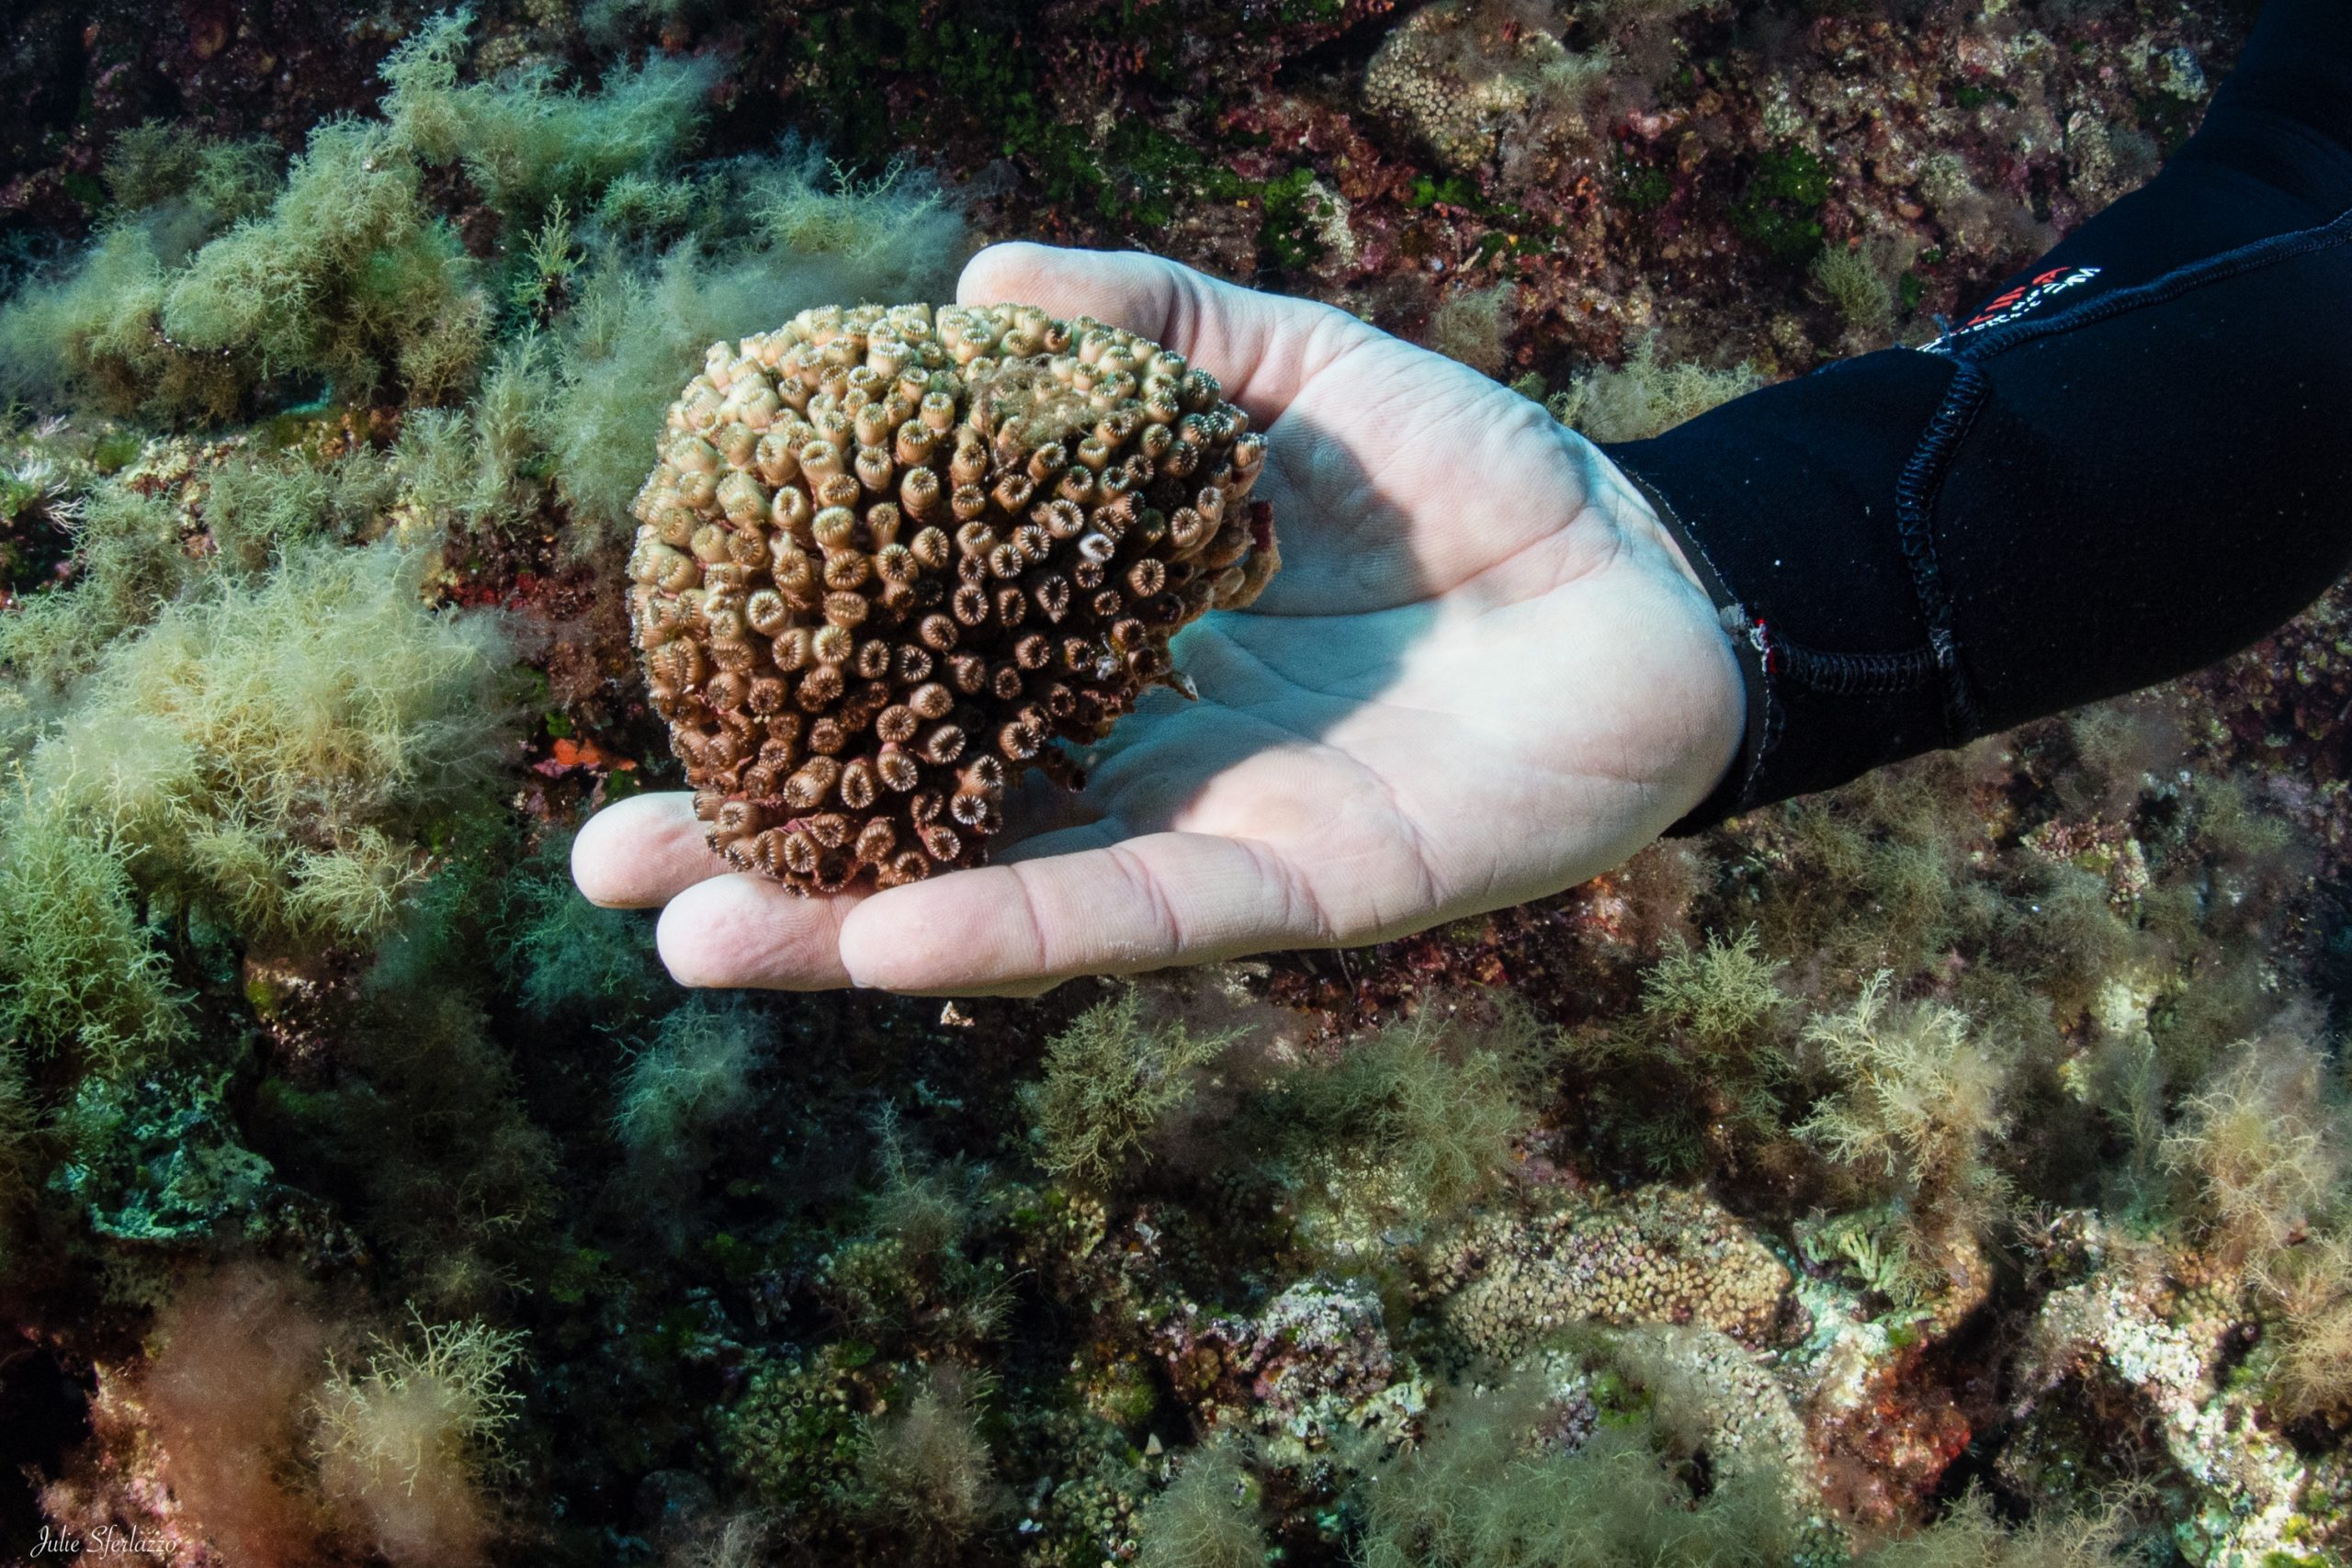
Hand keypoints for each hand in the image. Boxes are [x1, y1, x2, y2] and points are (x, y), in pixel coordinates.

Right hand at [572, 243, 1743, 994]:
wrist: (1659, 580)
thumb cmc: (1478, 483)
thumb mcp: (1294, 373)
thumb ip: (1154, 330)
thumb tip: (970, 287)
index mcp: (1118, 654)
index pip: (925, 687)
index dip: (796, 695)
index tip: (652, 684)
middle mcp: (1143, 766)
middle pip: (934, 821)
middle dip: (776, 854)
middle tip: (610, 865)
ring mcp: (1218, 840)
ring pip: (1012, 898)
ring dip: (852, 928)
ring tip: (694, 941)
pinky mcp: (1313, 892)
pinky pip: (1150, 911)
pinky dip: (1026, 931)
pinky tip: (898, 938)